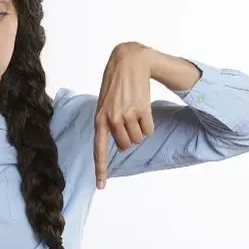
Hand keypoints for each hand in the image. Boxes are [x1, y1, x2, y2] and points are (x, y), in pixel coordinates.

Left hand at [93, 42, 156, 188]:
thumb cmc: (115, 84)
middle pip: (125, 146)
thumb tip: (121, 146)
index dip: (100, 170)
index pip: (98, 150)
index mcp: (99, 120)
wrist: (128, 62)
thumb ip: (107, 124)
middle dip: (129, 137)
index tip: (101, 187)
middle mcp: (111, 120)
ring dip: (140, 130)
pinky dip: (149, 124)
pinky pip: (149, 130)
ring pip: (138, 139)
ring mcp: (126, 115)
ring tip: (135, 112)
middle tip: (128, 120)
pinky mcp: (141, 110)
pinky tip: (143, 108)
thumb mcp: (104, 104)